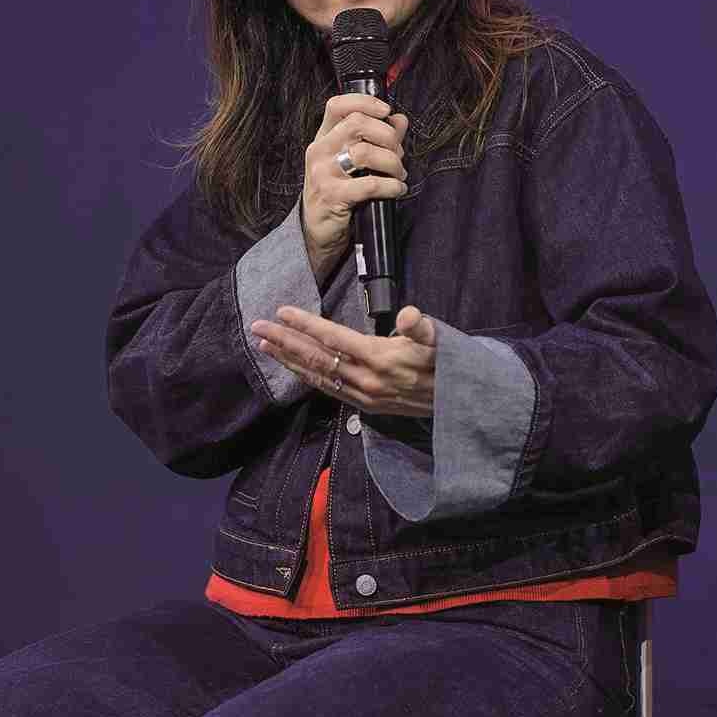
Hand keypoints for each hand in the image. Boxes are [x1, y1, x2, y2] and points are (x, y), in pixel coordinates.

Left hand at [251, 304, 436, 416]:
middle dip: (285, 341)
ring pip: (317, 375)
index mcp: (379, 358)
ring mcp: (363, 395)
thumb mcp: (440, 339)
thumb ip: (422, 327)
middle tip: (257, 326)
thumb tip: (410, 315)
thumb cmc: (448, 362)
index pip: (333, 338)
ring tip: (264, 345)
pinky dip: (306, 376)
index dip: (306, 324)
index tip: (281, 312)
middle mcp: (365, 379)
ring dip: (289, 360)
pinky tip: (294, 368)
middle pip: (317, 357)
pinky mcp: (364, 405)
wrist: (459, 403)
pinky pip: (328, 389)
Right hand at [302, 94, 408, 285]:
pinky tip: (397, 190)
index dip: (365, 102)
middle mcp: (320, 151)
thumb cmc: (337, 192)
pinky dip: (391, 186)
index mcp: (324, 138)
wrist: (317, 230)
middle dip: (387, 136)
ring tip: (398, 174)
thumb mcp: (353, 162)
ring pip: (365, 152)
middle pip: (357, 123)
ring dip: (392, 163)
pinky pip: (370, 184)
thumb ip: (378, 139)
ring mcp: (323, 173)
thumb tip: (400, 120)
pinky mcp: (332, 196)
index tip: (386, 111)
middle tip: (398, 152)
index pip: (338, 105)